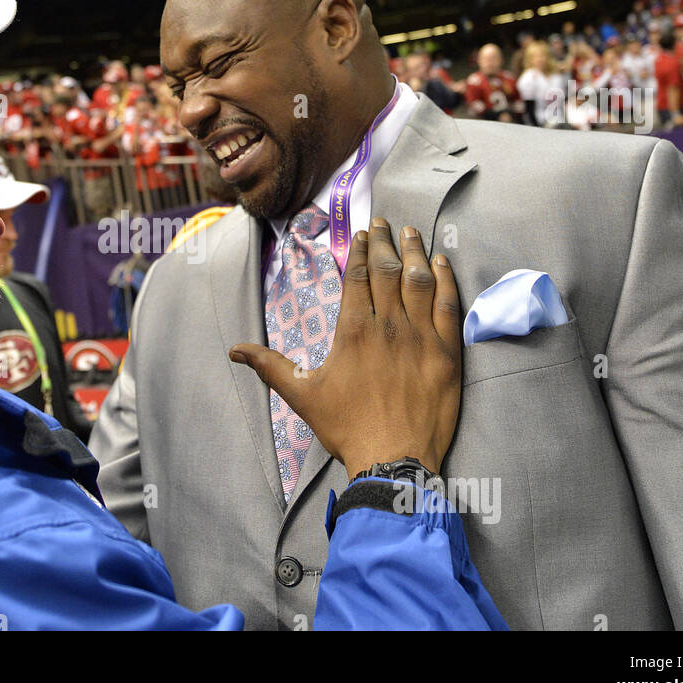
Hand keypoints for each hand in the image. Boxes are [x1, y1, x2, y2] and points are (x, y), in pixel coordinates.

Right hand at [229, 219, 461, 476]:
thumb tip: (233, 350)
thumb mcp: (302, 396)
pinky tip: (441, 263)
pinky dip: (445, 280)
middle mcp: (388, 325)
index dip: (360, 251)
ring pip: (419, 281)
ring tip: (410, 231)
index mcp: (353, 331)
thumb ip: (270, 366)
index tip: (362, 233)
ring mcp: (421, 337)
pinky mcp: (448, 352)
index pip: (358, 277)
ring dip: (414, 252)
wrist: (395, 459)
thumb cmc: (346, 427)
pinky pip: (448, 305)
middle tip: (383, 222)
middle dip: (384, 242)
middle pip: (387, 271)